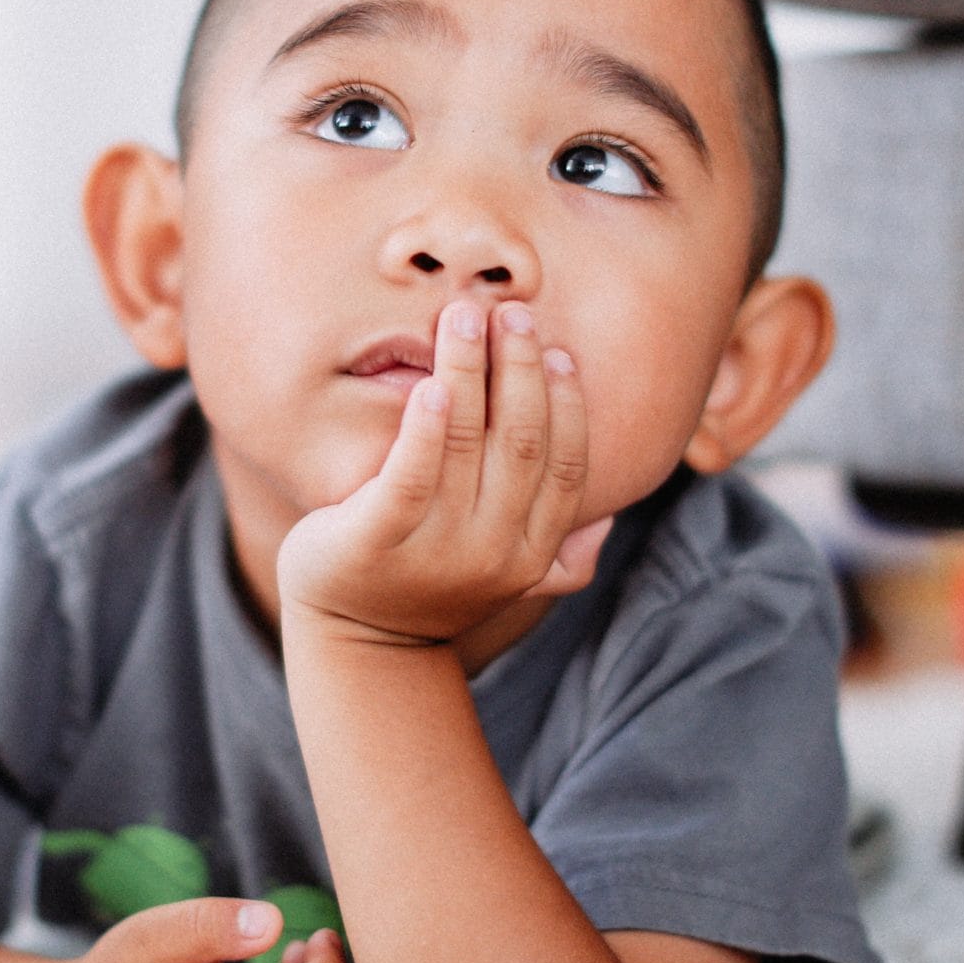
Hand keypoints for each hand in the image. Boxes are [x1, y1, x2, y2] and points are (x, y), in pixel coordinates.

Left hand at [279, 297, 612, 646]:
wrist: (356, 648)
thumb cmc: (429, 589)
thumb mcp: (499, 577)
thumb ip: (556, 552)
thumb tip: (607, 519)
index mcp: (530, 551)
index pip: (565, 465)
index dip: (567, 404)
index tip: (556, 350)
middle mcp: (492, 552)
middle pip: (522, 443)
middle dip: (520, 369)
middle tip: (511, 314)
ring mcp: (435, 551)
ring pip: (467, 445)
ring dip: (470, 372)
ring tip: (464, 317)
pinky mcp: (375, 544)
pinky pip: (409, 479)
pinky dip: (426, 430)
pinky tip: (432, 385)